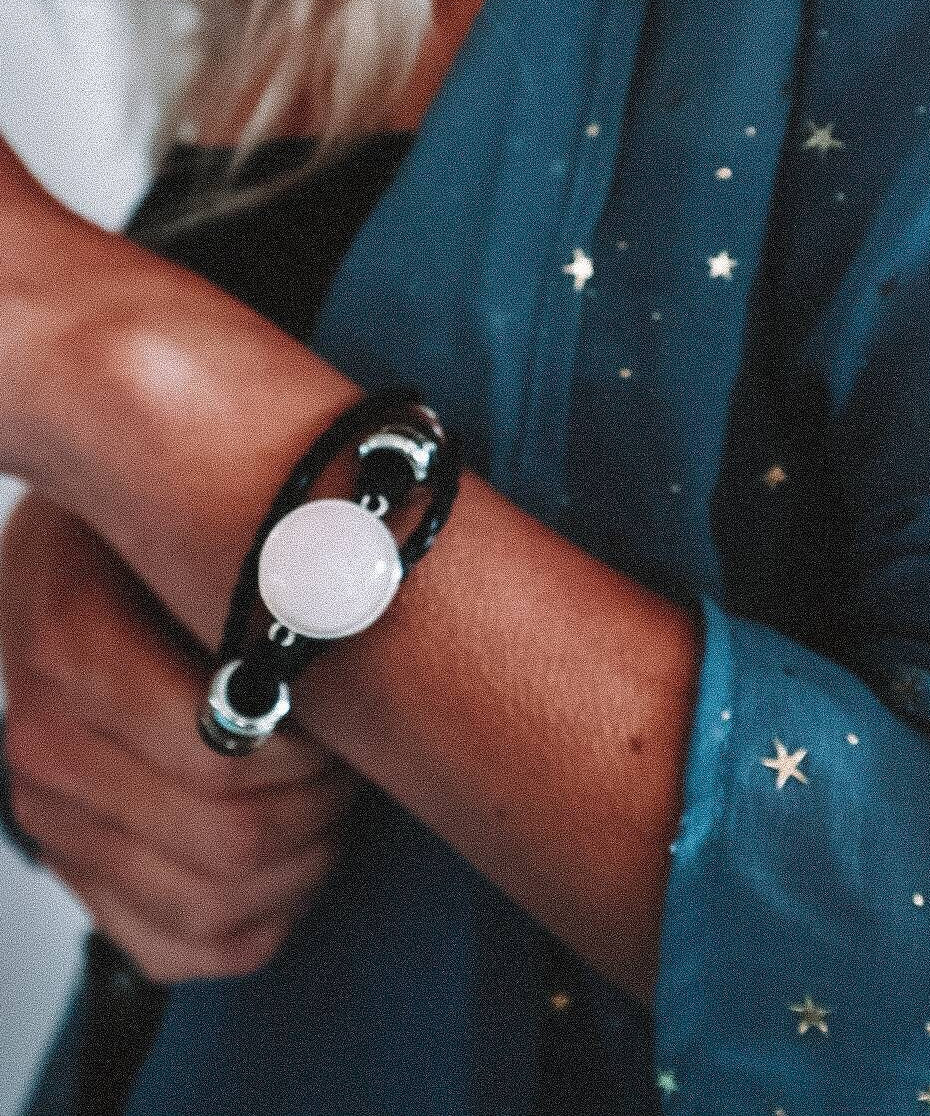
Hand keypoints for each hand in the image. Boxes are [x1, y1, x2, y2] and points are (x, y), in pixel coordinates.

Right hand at [0, 494, 356, 983]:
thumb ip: (263, 552)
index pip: (220, 749)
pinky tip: (292, 845)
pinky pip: (188, 947)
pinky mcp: (78, 873)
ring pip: (220, 903)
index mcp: (72, 642)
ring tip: (329, 788)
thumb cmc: (164, 539)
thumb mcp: (197, 509)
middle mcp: (45, 742)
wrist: (80, 562)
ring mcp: (56, 818)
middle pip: (233, 836)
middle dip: (324, 801)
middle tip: (352, 748)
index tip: (350, 703)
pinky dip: (267, 912)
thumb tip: (355, 580)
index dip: (311, 747)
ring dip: (307, 857)